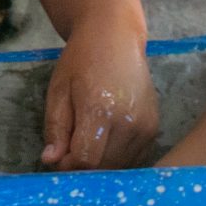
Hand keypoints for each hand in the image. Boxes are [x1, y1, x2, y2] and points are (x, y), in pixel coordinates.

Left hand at [40, 18, 156, 169]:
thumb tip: (51, 161)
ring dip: (100, 165)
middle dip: (82, 168)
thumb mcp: (58, 91)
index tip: (57, 157)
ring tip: (86, 143)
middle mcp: (129, 122)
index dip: (68, 166)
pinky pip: (134, 158)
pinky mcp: (155, 128)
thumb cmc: (81, 61)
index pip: (85, 160)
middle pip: (104, 167)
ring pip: (120, 166)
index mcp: (101, 110)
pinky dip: (117, 159)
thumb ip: (56, 128)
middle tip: (68, 151)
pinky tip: (104, 142)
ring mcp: (146, 127)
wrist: (115, 38)